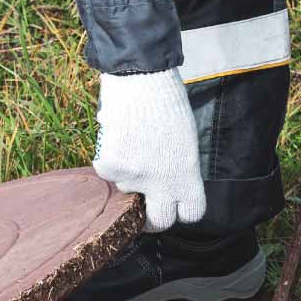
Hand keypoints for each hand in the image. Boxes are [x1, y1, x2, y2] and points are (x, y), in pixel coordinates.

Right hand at [92, 69, 206, 231]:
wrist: (140, 78)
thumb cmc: (167, 104)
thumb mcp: (186, 141)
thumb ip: (180, 169)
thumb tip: (167, 186)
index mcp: (187, 175)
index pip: (192, 213)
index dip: (182, 211)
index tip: (175, 207)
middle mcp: (162, 183)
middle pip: (159, 221)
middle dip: (152, 219)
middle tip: (146, 206)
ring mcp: (134, 177)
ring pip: (127, 188)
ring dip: (129, 173)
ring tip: (133, 142)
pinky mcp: (111, 167)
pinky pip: (108, 171)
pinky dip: (111, 158)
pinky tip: (118, 136)